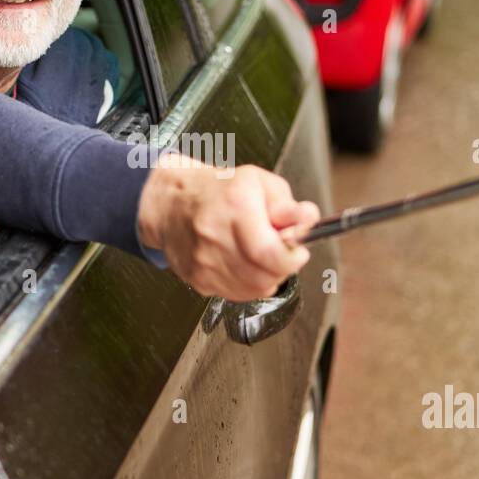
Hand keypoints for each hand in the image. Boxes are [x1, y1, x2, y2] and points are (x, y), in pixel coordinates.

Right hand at [137, 156, 319, 300]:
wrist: (171, 205)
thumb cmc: (216, 191)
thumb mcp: (259, 183)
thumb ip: (287, 204)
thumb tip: (307, 219)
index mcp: (235, 207)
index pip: (268, 252)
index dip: (291, 259)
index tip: (298, 252)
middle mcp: (215, 236)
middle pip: (264, 275)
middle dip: (282, 267)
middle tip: (282, 252)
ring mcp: (204, 262)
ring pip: (253, 290)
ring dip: (267, 277)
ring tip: (261, 256)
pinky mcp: (198, 280)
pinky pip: (236, 295)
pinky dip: (248, 284)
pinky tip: (244, 264)